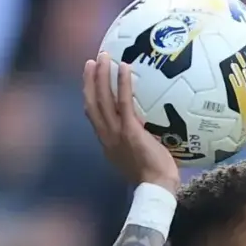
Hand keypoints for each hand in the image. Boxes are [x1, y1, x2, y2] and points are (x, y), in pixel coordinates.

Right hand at [83, 53, 179, 193]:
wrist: (156, 189)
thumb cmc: (155, 179)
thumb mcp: (140, 159)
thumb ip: (140, 143)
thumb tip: (152, 133)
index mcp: (108, 144)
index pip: (93, 116)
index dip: (90, 97)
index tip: (91, 82)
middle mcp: (106, 136)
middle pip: (91, 102)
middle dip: (90, 80)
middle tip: (93, 61)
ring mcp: (116, 133)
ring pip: (102, 99)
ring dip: (101, 75)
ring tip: (103, 56)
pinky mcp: (129, 130)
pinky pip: (123, 102)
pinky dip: (121, 83)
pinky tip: (124, 67)